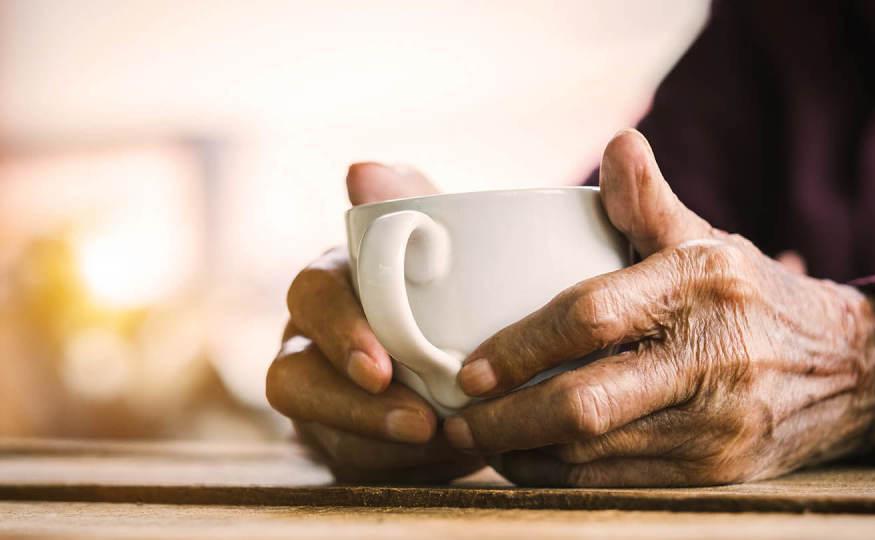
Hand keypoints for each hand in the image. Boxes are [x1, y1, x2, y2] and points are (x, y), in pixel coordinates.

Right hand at [267, 163, 483, 482]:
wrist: (481, 350)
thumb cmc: (455, 285)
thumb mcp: (445, 240)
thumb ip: (411, 202)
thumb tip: (360, 169)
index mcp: (338, 281)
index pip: (313, 293)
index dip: (339, 330)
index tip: (382, 366)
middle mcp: (314, 338)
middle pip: (292, 372)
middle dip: (347, 402)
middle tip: (418, 420)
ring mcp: (323, 395)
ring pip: (318, 427)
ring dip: (375, 439)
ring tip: (441, 444)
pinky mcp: (343, 441)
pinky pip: (351, 462)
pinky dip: (397, 464)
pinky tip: (446, 458)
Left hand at [442, 129, 874, 486]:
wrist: (847, 369)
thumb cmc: (749, 296)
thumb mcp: (707, 240)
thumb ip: (649, 202)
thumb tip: (618, 142)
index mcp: (698, 284)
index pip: (592, 316)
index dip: (521, 346)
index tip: (468, 368)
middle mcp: (711, 357)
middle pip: (587, 404)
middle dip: (507, 420)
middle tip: (458, 419)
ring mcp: (716, 423)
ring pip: (595, 455)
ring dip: (525, 453)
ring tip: (480, 440)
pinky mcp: (717, 470)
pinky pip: (620, 483)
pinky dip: (564, 476)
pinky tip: (530, 461)